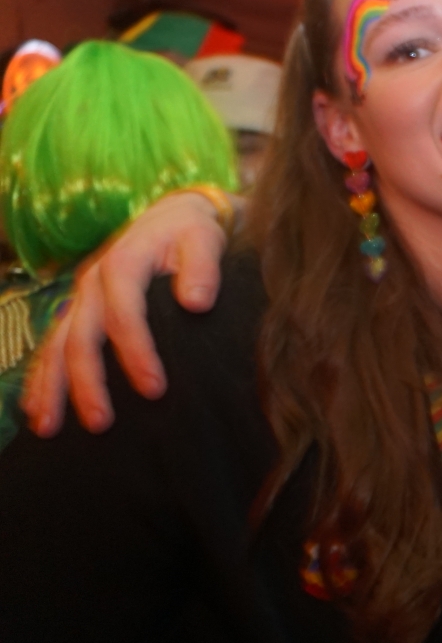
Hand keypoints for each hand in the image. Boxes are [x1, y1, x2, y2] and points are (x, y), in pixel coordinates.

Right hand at [23, 190, 230, 434]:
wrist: (173, 215)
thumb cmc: (193, 231)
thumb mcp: (204, 238)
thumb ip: (203, 268)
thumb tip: (196, 303)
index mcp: (123, 263)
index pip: (125, 315)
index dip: (136, 353)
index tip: (155, 389)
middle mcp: (92, 281)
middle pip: (81, 337)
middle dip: (88, 383)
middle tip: (101, 422)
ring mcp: (80, 295)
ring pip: (55, 345)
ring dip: (51, 387)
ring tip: (49, 427)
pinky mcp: (78, 307)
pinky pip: (51, 344)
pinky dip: (40, 377)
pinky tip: (37, 410)